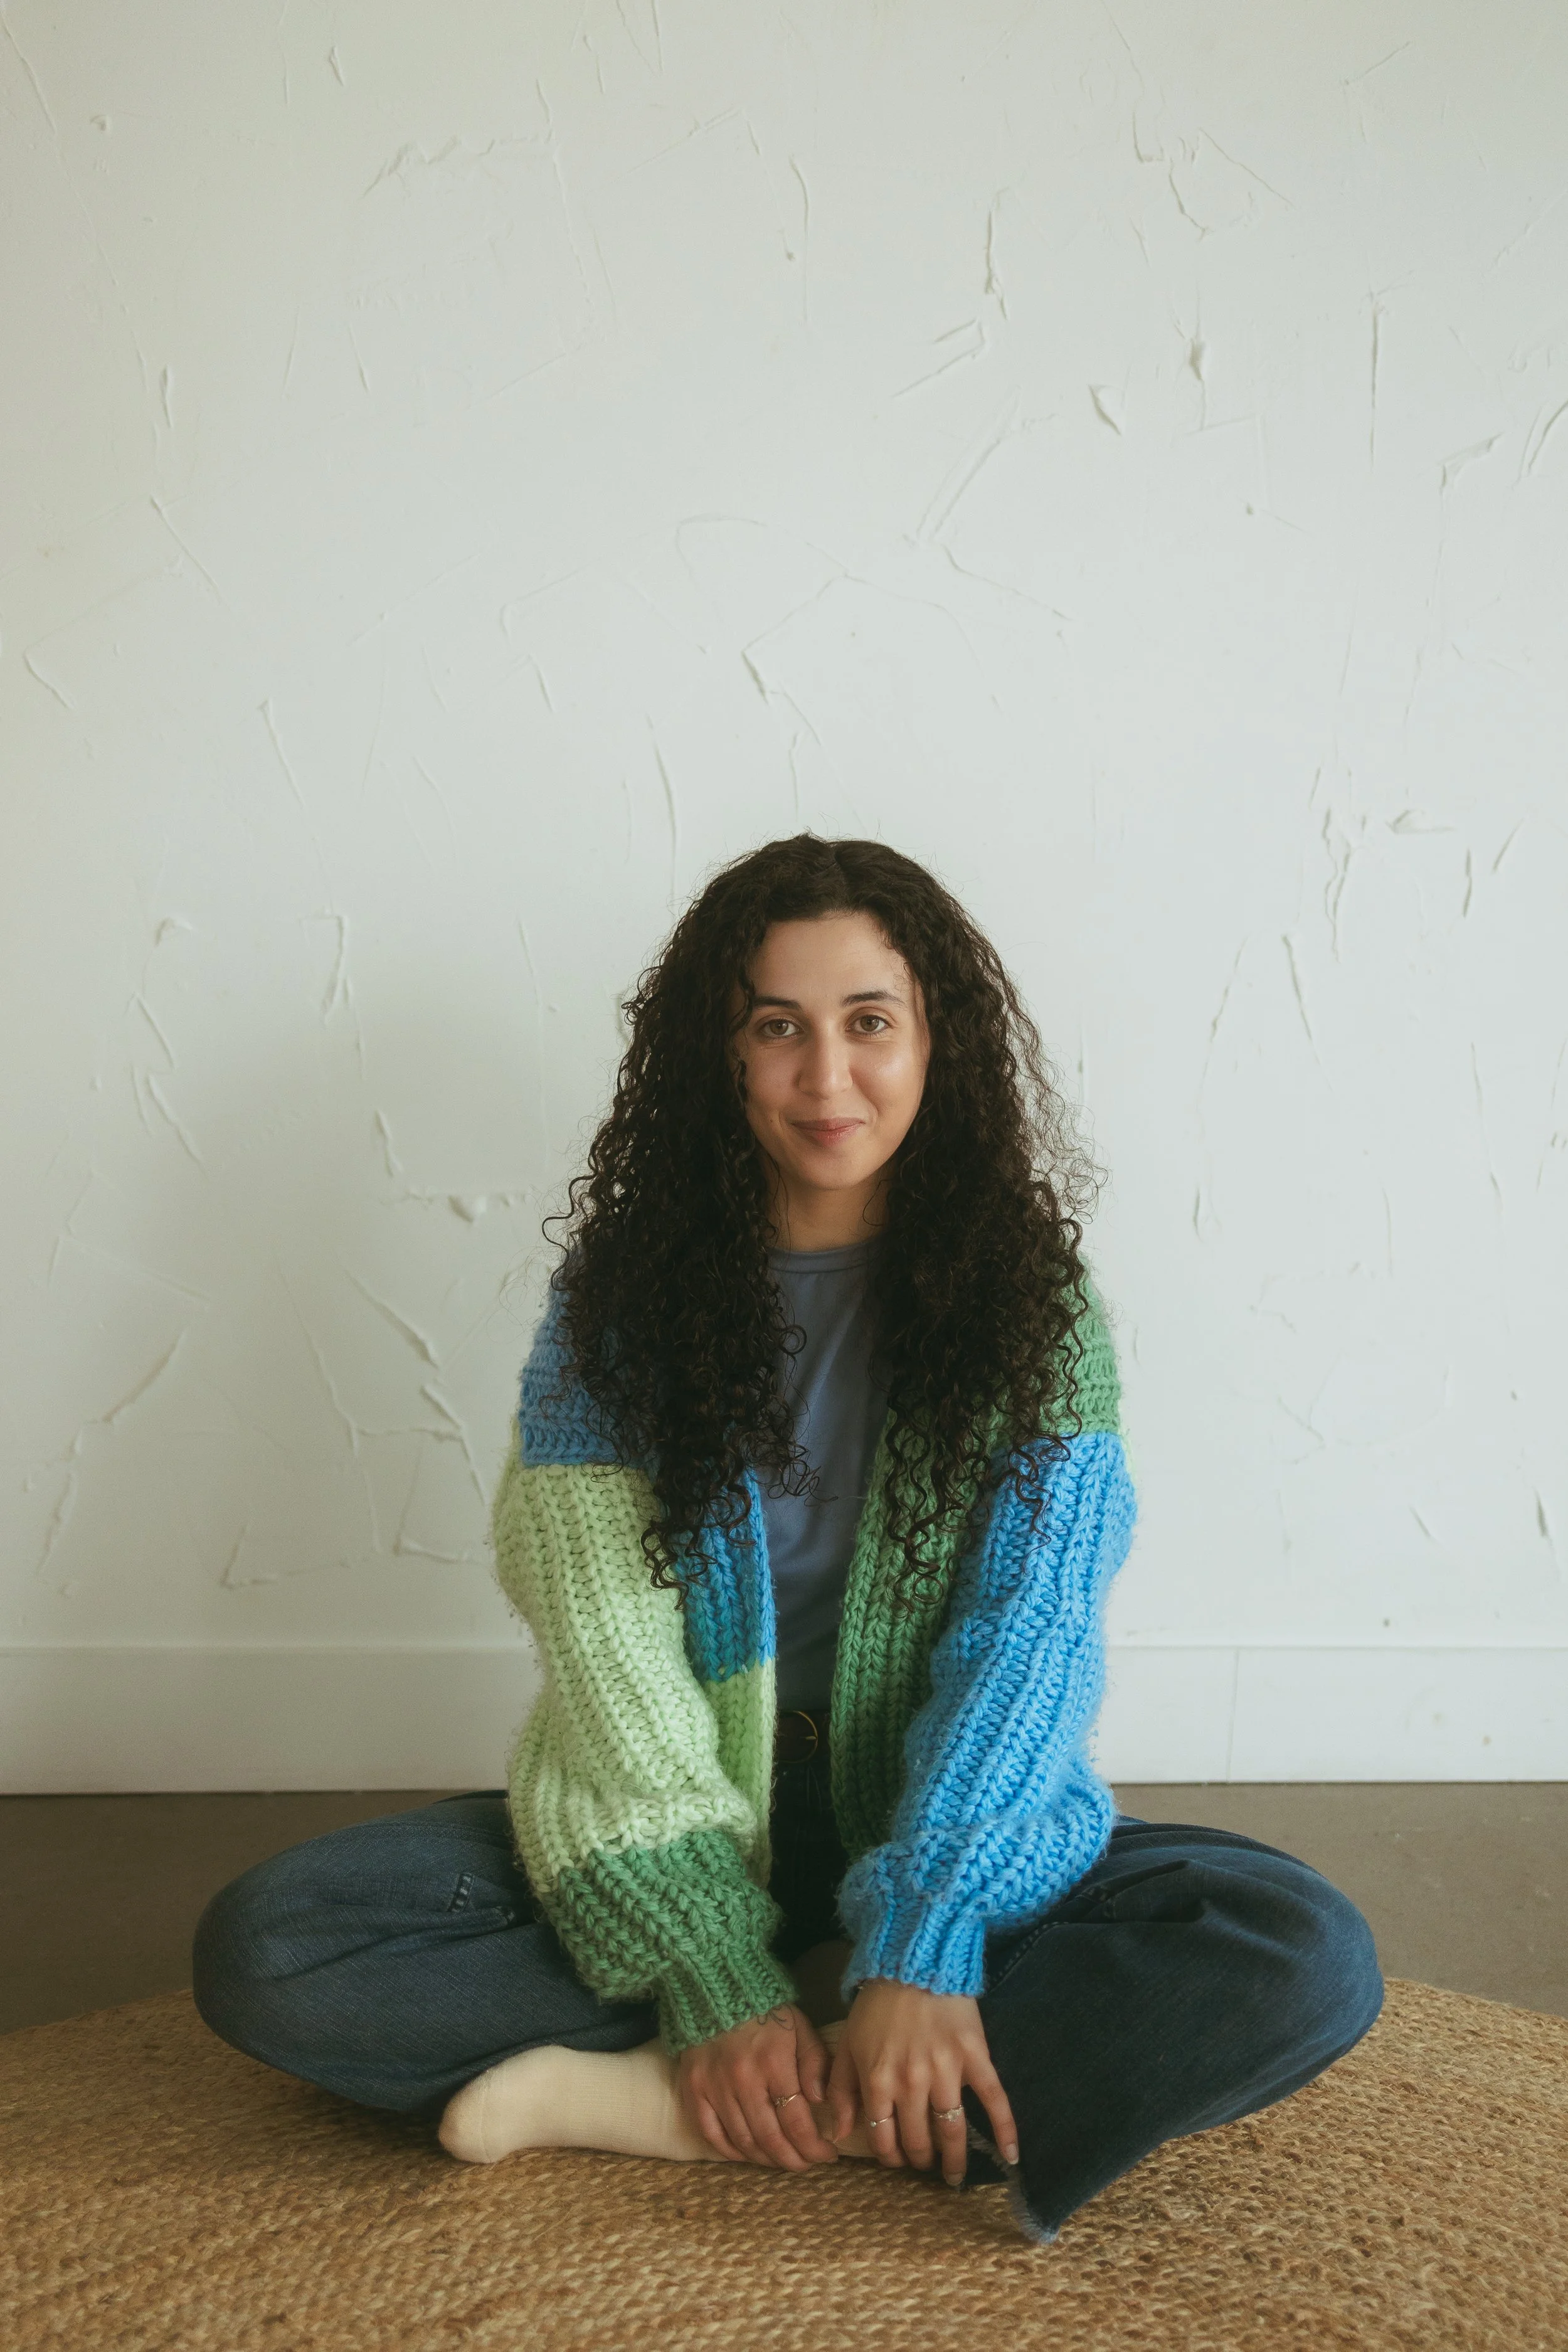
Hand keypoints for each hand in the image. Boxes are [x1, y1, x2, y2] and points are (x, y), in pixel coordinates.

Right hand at [677, 2002, 840, 2169]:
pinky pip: (711, 2135)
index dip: (815, 2147)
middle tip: (807, 2164)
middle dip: (794, 2160)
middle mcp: (743, 2080)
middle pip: (770, 2139)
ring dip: (767, 2159)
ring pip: (743, 2142)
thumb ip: (815, 2063)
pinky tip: (748, 2154)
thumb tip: (820, 2102)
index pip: (797, 2123)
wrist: (715, 1990)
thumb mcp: (800, 2028)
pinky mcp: (693, 2090)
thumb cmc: (765, 2012)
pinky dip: (731, 2152)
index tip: (828, 2155)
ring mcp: (714, 2088)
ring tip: (783, 2160)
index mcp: (773, 2063)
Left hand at [827, 1980, 1018, 2187]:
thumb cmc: (876, 2004)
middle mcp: (911, 2083)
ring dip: (954, 2160)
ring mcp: (946, 2071)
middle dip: (920, 2160)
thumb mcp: (847, 2043)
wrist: (913, 1961)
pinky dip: (1004, 2130)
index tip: (897, 2161)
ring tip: (954, 2176)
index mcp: (877, 2080)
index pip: (882, 2137)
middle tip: (925, 2165)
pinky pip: (993, 2099)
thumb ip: (839, 2089)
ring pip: (951, 2130)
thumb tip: (838, 2134)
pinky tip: (1010, 2156)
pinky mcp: (975, 2057)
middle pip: (917, 2139)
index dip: (890, 2156)